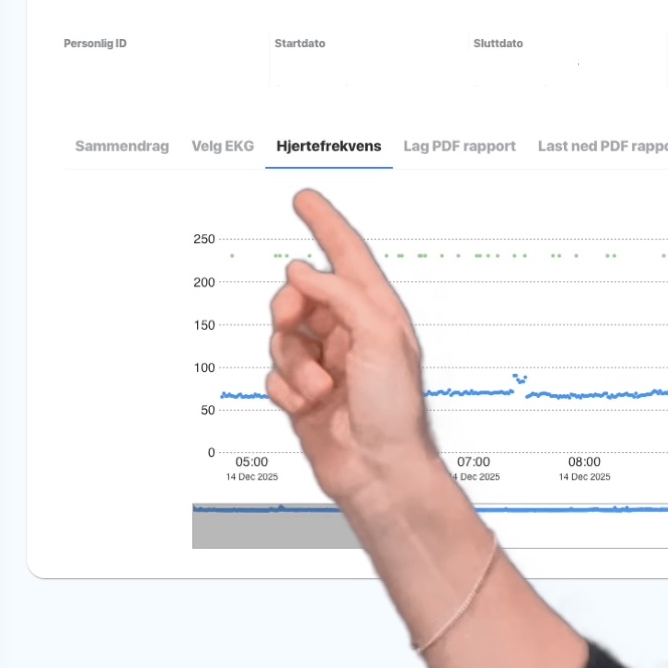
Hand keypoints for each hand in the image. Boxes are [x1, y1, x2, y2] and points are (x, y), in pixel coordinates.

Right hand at [267, 189, 439, 506]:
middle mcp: (349, 333)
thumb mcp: (380, 337)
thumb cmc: (394, 408)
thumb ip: (341, 295)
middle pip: (297, 296)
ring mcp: (325, 363)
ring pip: (280, 337)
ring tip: (323, 389)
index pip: (347, 257)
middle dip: (289, 311)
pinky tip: (312, 408)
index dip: (326, 225)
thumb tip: (301, 271)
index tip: (305, 199)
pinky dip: (287, 390)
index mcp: (376, 313)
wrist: (379, 469)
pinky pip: (273, 375)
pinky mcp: (304, 392)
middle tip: (295, 326)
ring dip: (294, 364)